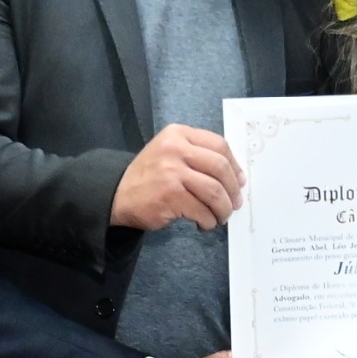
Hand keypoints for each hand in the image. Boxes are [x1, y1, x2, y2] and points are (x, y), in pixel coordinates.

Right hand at [111, 124, 244, 232]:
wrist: (117, 195)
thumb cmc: (150, 176)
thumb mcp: (170, 152)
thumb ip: (199, 156)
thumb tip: (237, 178)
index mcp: (178, 134)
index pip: (219, 145)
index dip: (235, 166)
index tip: (239, 181)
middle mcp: (175, 149)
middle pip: (220, 168)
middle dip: (233, 190)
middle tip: (234, 204)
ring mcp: (172, 172)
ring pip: (215, 191)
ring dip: (223, 209)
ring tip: (221, 217)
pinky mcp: (170, 196)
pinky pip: (202, 210)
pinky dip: (208, 220)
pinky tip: (204, 223)